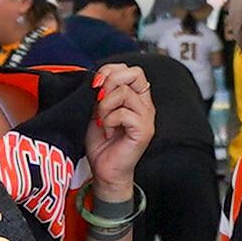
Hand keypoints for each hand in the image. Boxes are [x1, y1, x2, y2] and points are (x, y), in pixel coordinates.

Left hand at [86, 61, 153, 190]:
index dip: (110, 71)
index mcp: (136, 98)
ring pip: (124, 92)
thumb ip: (102, 94)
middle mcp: (145, 105)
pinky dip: (109, 120)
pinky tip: (107, 131)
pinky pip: (123, 113)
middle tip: (99, 101)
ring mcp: (146, 118)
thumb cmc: (102, 144)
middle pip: (134, 73)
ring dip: (105, 105)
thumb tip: (98, 78)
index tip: (95, 86)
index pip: (130, 69)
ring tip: (102, 121)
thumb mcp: (98, 110)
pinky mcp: (143, 130)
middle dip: (109, 83)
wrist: (105, 171)